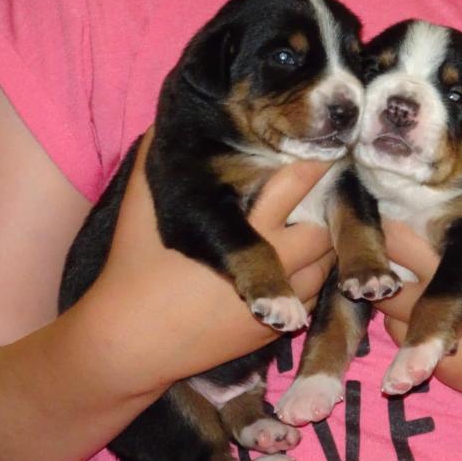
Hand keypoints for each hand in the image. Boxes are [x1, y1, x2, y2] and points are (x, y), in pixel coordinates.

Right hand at [69, 130, 334, 392]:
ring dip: (325, 243)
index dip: (313, 164)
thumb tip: (170, 117)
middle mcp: (270, 262)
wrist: (132, 343)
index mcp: (240, 226)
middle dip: (329, 207)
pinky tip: (301, 260)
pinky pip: (315, 294)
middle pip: (326, 226)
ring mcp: (278, 299)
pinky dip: (313, 275)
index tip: (321, 146)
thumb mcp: (142, 205)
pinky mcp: (276, 328)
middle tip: (328, 189)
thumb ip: (157, 155)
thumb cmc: (134, 267)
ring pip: (328, 262)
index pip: (296, 184)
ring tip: (316, 221)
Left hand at [374, 153, 461, 400]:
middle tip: (398, 243)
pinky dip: (414, 327)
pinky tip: (442, 314)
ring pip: (387, 309)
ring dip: (397, 292)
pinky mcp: (445, 374)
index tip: (391, 208)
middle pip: (380, 269)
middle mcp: (445, 299)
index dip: (386, 215)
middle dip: (382, 255)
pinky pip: (407, 344)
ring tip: (426, 278)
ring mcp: (441, 341)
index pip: (393, 229)